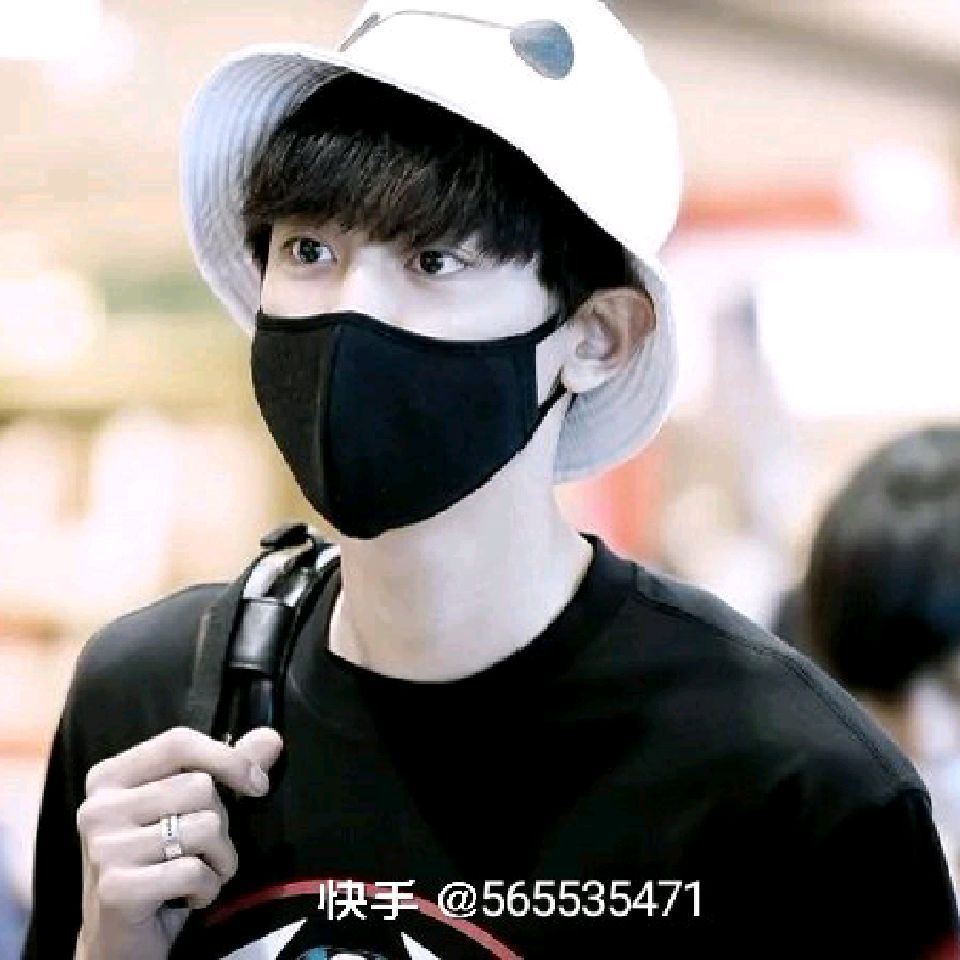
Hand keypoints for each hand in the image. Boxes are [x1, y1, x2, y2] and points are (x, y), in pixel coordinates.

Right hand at [74, 725, 283, 959]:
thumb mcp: (188, 810)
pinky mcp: (116, 888)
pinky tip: (189, 897)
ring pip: (205, 828)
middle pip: (200, 787)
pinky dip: (207, 887)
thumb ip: (227, 769)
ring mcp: (103, 848)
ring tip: (200, 872)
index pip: (178, 742)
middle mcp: (98, 807)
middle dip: (221, 822)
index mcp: (110, 776)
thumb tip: (271, 739)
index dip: (227, 758)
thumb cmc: (158, 862)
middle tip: (203, 849)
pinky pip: (193, 871)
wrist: (117, 940)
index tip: (259, 784)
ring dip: (220, 858)